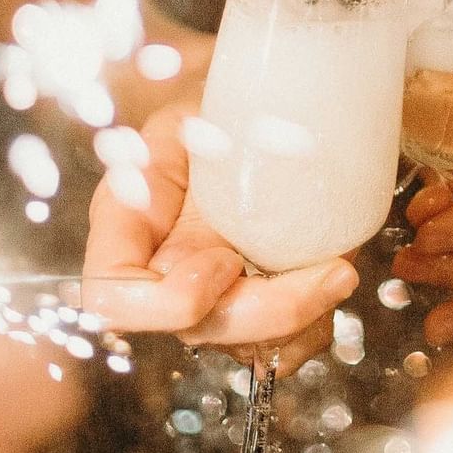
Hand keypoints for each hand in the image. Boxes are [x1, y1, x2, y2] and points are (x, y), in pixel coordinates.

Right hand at [83, 101, 359, 372]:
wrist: (266, 111)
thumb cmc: (226, 107)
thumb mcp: (204, 111)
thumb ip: (196, 141)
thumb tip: (207, 145)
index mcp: (130, 221)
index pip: (112, 299)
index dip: (173, 299)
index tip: (227, 259)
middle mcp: (163, 269)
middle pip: (196, 331)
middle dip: (270, 313)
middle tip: (333, 271)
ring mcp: (210, 293)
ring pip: (245, 345)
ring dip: (302, 317)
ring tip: (340, 268)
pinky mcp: (254, 301)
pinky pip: (281, 345)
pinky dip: (314, 325)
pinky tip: (333, 282)